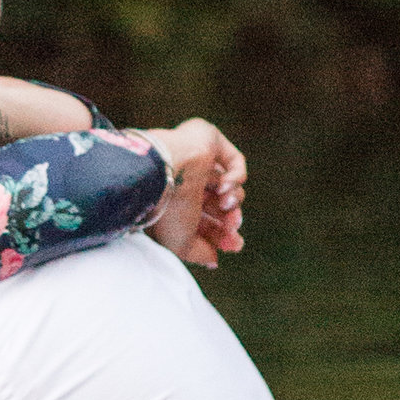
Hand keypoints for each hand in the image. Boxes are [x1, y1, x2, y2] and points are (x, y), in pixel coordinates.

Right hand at [139, 119, 246, 265]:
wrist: (163, 174)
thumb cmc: (167, 210)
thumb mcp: (182, 244)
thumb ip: (199, 253)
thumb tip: (213, 260)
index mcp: (174, 203)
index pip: (205, 220)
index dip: (221, 234)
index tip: (233, 246)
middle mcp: (185, 182)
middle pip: (220, 206)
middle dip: (230, 220)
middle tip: (234, 229)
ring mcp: (197, 159)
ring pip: (230, 186)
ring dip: (233, 201)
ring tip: (224, 204)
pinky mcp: (208, 139)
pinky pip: (235, 162)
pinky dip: (237, 178)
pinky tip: (225, 187)